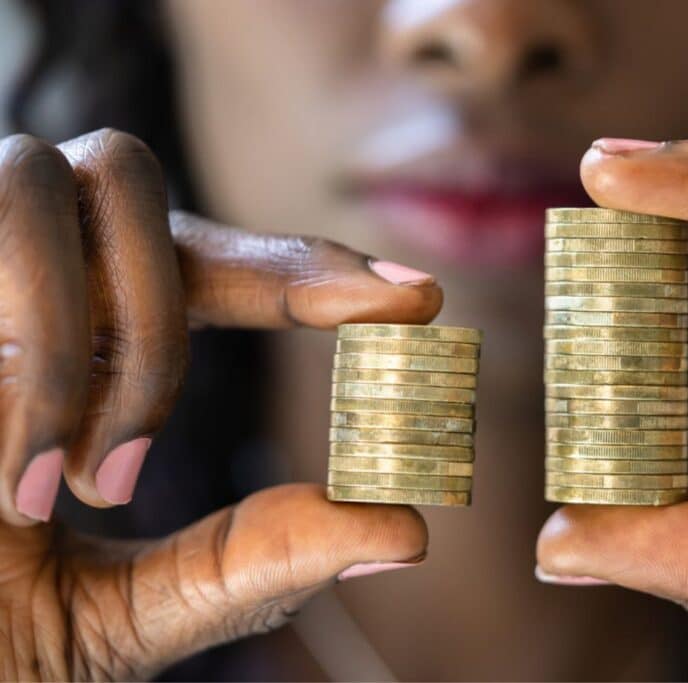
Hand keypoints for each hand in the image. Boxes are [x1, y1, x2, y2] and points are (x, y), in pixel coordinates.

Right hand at [0, 129, 440, 679]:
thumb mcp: (120, 620)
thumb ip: (249, 565)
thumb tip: (405, 531)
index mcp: (78, 347)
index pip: (211, 264)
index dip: (312, 269)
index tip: (417, 299)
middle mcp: (9, 287)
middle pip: (138, 184)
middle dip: (209, 290)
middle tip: (186, 436)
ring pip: (59, 188)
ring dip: (111, 335)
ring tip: (81, 482)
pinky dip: (40, 361)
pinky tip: (12, 481)